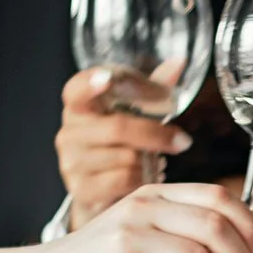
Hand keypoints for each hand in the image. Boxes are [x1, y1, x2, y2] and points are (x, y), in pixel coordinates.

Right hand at [57, 68, 192, 228]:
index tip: (108, 78)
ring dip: (151, 160)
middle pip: (118, 127)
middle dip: (157, 134)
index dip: (91, 83)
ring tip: (155, 161)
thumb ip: (152, 88)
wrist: (99, 192)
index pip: (77, 89)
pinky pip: (125, 180)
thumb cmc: (118, 144)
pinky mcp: (82, 189)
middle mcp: (69, 132)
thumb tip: (180, 61)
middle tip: (184, 141)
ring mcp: (71, 162)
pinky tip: (147, 176)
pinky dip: (144, 178)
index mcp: (79, 106)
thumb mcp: (132, 113)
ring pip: (127, 157)